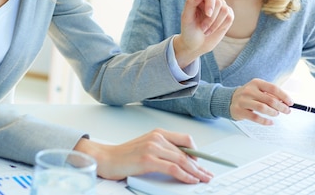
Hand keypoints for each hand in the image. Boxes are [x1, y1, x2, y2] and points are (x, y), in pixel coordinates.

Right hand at [74, 129, 212, 183]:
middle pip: (186, 153)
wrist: (106, 158)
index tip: (205, 164)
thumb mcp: (147, 147)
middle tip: (208, 175)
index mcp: (157, 133)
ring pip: (182, 160)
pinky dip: (185, 175)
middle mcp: (156, 138)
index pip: (186, 140)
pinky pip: (173, 168)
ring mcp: (152, 148)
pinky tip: (191, 180)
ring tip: (203, 180)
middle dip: (200, 166)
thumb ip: (163, 150)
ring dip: (196, 172)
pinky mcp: (148, 160)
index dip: (198, 153)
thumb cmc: (125, 155)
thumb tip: (183, 161)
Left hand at [174, 0, 233, 67]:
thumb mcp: (186, 17)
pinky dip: (221, 26)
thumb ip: (191, 3)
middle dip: (211, 18)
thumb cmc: (188, 30)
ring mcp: (219, 7)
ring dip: (215, 23)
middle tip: (202, 28)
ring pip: (225, 10)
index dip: (210, 2)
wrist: (195, 44)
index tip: (208, 14)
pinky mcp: (227, 16)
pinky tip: (212, 30)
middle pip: (219, 2)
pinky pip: (229, 17)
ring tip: (205, 30)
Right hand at [230, 78, 291, 124]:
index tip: (291, 103)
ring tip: (276, 114)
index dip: (284, 96)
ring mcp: (243, 100)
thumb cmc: (249, 96)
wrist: (229, 100)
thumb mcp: (258, 90)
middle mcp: (248, 90)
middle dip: (281, 107)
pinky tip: (270, 122)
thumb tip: (285, 103)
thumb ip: (270, 95)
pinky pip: (255, 117)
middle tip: (287, 111)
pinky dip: (265, 121)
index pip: (273, 88)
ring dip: (273, 113)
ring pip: (262, 108)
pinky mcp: (239, 110)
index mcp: (255, 83)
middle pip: (270, 99)